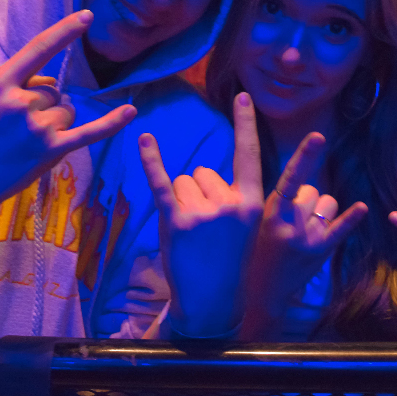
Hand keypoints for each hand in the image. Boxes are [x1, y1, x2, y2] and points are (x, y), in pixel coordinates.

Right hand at [0, 11, 135, 218]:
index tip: (87, 16)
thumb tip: (53, 84)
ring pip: (66, 111)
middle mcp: (20, 101)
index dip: (65, 31)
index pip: (39, 49)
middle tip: (17, 129)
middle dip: (44, 105)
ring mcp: (37, 127)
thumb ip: (18, 84)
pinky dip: (111, 123)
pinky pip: (88, 132)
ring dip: (55, 123)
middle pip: (54, 90)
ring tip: (26, 143)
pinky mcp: (50, 151)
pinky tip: (131, 111)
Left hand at [139, 92, 264, 336]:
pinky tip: (145, 139)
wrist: (212, 299)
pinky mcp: (176, 221)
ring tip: (191, 233)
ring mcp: (203, 213)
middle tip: (205, 229)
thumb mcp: (243, 225)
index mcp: (251, 201)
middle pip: (203, 171)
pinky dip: (151, 159)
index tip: (244, 96)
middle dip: (198, 193)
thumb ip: (231, 195)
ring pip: (182, 181)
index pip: (250, 154)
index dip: (246, 124)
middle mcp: (229, 203)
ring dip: (180, 201)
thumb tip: (202, 171)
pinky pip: (161, 182)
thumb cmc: (227, 259)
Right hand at [242, 132, 367, 339]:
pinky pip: (341, 228)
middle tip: (289, 218)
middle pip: (311, 189)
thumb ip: (278, 200)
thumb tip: (300, 177)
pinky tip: (361, 208)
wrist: (260, 294)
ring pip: (327, 202)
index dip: (304, 156)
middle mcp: (290, 225)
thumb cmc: (254, 252)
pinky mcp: (322, 252)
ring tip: (303, 227)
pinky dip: (351, 218)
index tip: (318, 136)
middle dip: (305, 197)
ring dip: (319, 209)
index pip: (289, 178)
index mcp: (269, 213)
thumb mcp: (258, 222)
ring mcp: (308, 239)